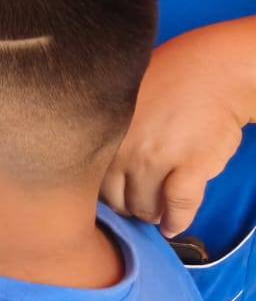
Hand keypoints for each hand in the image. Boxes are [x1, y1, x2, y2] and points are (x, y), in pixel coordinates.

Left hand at [101, 17, 255, 237]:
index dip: (101, 192)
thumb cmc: (166, 84)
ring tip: (155, 212)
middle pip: (115, 197)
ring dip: (150, 214)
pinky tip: (174, 227)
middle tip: (136, 205)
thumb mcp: (120, 102)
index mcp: (103, 130)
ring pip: (144, 206)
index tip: (111, 195)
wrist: (213, 74)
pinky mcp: (190, 166)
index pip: (88, 178)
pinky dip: (176, 221)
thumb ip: (106, 132)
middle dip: (126, 206)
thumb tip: (91, 164)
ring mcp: (156, 158)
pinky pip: (178, 206)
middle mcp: (124, 146)